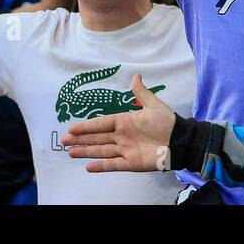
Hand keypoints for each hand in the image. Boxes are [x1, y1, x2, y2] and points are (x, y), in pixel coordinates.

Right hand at [61, 74, 175, 172]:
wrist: (180, 141)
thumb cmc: (167, 122)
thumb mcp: (154, 105)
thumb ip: (142, 93)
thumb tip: (135, 76)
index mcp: (125, 121)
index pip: (102, 124)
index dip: (87, 126)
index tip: (72, 127)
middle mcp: (122, 136)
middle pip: (97, 138)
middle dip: (81, 139)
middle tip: (64, 140)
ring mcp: (125, 150)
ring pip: (101, 151)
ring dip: (86, 151)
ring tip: (70, 152)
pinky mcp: (130, 163)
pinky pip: (112, 165)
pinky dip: (101, 166)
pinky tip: (88, 167)